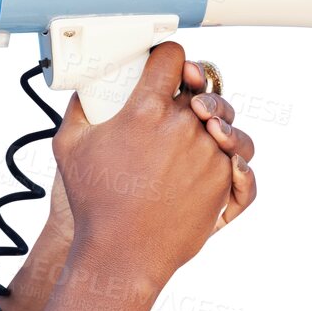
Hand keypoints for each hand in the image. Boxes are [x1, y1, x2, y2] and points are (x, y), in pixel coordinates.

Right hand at [51, 42, 247, 283]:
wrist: (122, 254)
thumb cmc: (94, 203)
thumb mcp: (69, 146)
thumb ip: (78, 108)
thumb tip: (85, 88)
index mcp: (147, 110)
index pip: (173, 58)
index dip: (170, 56)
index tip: (166, 62)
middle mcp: (184, 127)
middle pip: (204, 88)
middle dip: (194, 88)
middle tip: (181, 98)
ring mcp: (209, 154)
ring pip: (227, 121)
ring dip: (217, 120)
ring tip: (203, 128)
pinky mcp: (224, 182)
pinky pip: (242, 159)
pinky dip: (235, 155)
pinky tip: (222, 152)